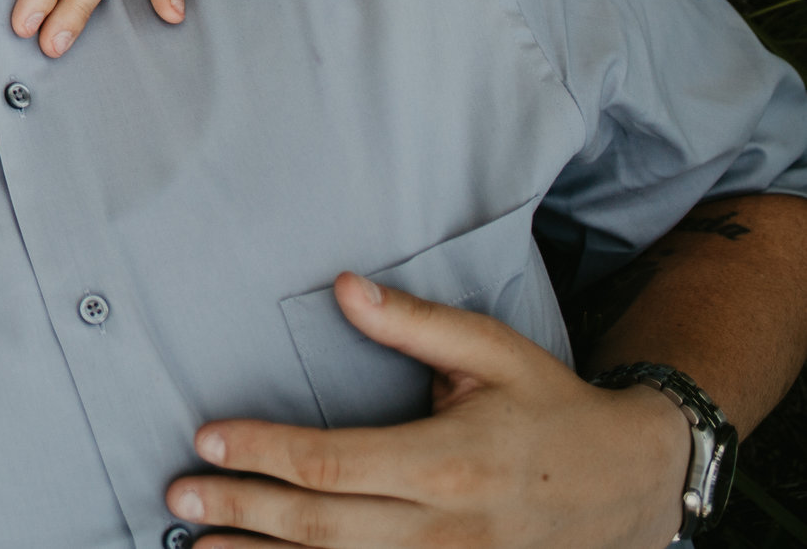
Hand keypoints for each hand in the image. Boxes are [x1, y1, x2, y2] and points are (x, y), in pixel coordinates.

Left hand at [167, 274, 691, 548]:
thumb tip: (343, 288)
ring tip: (199, 548)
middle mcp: (446, 526)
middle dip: (243, 510)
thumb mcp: (493, 352)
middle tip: (179, 497)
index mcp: (447, 460)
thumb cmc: (552, 409)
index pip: (332, 462)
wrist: (632, 485)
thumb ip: (413, 324)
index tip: (206, 437)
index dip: (262, 453)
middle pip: (323, 526)